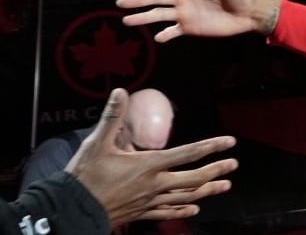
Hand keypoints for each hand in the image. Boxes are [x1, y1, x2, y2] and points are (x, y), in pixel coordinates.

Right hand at [65, 89, 237, 225]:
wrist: (72, 208)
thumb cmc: (85, 174)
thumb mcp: (97, 142)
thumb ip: (112, 117)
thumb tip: (120, 91)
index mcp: (149, 164)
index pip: (188, 153)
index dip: (211, 146)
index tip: (230, 142)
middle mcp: (155, 184)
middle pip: (194, 178)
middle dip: (216, 169)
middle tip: (234, 164)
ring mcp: (150, 201)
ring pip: (186, 197)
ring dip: (208, 191)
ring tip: (225, 186)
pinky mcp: (142, 213)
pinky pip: (168, 213)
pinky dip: (184, 210)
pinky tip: (195, 209)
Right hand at [117, 0, 281, 41]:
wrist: (250, 13)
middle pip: (155, 0)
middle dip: (137, 1)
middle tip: (119, 4)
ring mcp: (186, 14)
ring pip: (159, 16)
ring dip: (144, 18)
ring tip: (127, 21)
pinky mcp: (191, 28)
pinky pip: (173, 32)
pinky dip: (165, 35)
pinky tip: (156, 38)